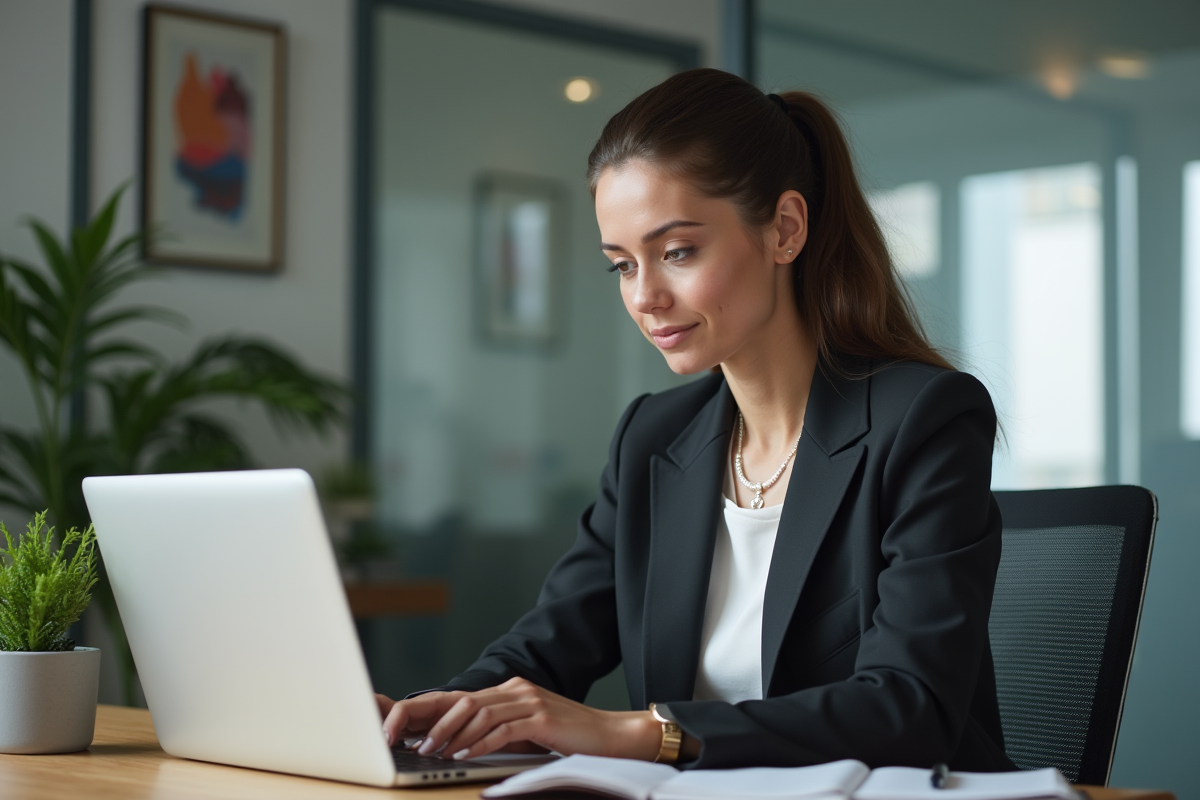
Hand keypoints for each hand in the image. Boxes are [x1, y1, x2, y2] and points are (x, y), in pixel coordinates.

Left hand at [377, 677, 662, 761]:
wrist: (611, 736)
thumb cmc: (569, 737)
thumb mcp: (527, 730)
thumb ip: (498, 730)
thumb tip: (456, 744)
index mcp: (510, 690)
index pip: (462, 697)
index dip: (431, 709)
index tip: (406, 727)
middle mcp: (516, 689)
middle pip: (464, 700)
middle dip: (432, 720)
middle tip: (411, 740)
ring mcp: (529, 700)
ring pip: (479, 713)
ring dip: (452, 734)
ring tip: (432, 750)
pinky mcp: (541, 717)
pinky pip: (502, 729)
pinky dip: (478, 743)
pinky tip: (463, 754)